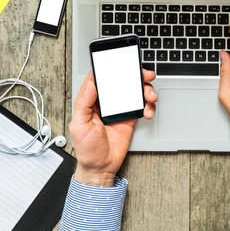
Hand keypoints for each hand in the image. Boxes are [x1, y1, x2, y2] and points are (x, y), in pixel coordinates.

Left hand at [69, 69, 157, 185]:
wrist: (101, 167)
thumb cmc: (87, 148)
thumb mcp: (79, 125)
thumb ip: (83, 103)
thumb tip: (91, 84)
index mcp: (92, 100)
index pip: (100, 78)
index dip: (110, 68)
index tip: (121, 63)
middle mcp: (106, 102)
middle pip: (122, 81)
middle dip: (136, 76)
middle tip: (145, 76)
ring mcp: (120, 108)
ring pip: (135, 92)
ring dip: (146, 90)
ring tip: (150, 96)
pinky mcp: (130, 117)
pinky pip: (142, 106)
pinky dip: (148, 106)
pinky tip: (147, 111)